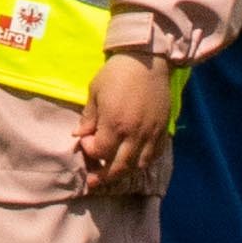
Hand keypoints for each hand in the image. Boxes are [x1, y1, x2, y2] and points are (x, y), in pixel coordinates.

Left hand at [69, 51, 177, 201]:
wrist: (147, 60)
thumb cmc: (117, 73)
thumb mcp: (95, 91)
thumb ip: (88, 117)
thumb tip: (79, 135)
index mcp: (114, 123)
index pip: (100, 152)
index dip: (90, 151)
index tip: (86, 140)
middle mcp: (134, 133)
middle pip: (119, 167)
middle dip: (104, 176)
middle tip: (94, 182)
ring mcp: (150, 133)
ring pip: (138, 165)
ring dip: (124, 172)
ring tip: (114, 173)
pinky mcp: (163, 129)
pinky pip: (154, 155)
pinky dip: (143, 162)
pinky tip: (134, 160)